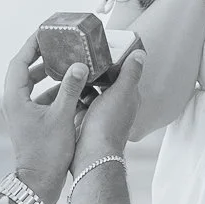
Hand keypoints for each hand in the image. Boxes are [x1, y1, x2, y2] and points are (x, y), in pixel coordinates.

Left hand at [1, 34, 86, 203]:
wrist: (38, 183)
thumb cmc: (47, 153)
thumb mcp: (62, 117)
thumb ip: (69, 89)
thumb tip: (78, 65)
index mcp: (14, 98)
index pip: (19, 62)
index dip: (31, 45)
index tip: (45, 31)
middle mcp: (13, 103)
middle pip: (24, 70)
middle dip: (41, 57)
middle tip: (59, 45)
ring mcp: (20, 113)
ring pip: (32, 85)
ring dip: (48, 74)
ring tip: (67, 63)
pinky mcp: (29, 122)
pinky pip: (39, 98)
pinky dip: (53, 91)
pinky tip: (71, 89)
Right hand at [73, 47, 143, 167]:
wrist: (91, 154)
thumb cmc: (108, 125)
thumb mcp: (121, 93)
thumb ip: (130, 73)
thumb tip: (141, 53)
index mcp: (127, 98)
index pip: (122, 74)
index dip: (113, 61)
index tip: (99, 49)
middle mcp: (115, 106)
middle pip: (104, 82)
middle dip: (93, 70)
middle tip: (79, 54)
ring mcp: (99, 114)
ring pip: (89, 91)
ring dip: (81, 81)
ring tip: (69, 66)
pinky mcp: (84, 120)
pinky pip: (77, 102)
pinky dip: (72, 94)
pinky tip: (63, 85)